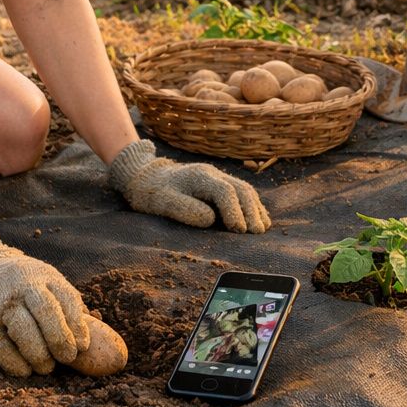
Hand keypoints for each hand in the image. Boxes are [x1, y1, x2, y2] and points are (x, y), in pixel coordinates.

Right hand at [0, 222, 89, 376]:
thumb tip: (93, 343)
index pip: (67, 298)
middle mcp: (23, 285)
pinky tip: (25, 370)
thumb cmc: (22, 285)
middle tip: (68, 358)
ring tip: (46, 367)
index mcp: (45, 276)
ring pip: (22, 328)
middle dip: (60, 338)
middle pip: (46, 310)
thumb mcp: (46, 283)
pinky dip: (13, 361)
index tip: (83, 347)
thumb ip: (67, 307)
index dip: (78, 325)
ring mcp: (1, 302)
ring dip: (38, 353)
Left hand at [108, 139, 270, 232]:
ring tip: (261, 229)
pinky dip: (252, 205)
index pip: (225, 191)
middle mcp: (212, 174)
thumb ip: (185, 209)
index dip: (234, 211)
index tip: (238, 230)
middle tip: (256, 233)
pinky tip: (258, 218)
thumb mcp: (161, 201)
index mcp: (199, 177)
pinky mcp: (218, 184)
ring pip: (244, 189)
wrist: (145, 176)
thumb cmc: (152, 192)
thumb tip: (210, 219)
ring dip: (255, 208)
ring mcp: (217, 177)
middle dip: (250, 211)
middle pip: (241, 189)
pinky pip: (242, 192)